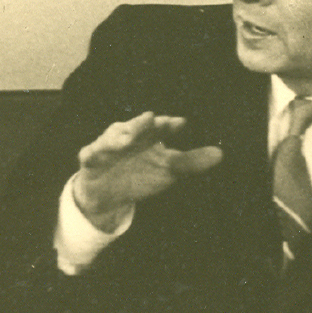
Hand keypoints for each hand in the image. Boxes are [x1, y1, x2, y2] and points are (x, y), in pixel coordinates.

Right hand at [73, 112, 222, 230]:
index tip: (180, 123)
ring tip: (128, 137)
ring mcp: (108, 146)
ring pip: (112, 138)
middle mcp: (127, 136)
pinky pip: (92, 154)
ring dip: (119, 137)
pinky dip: (95, 152)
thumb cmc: (141, 174)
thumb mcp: (168, 170)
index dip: (168, 125)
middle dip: (142, 124)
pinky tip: (99, 152)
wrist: (108, 193)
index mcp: (148, 135)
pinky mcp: (91, 158)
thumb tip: (220, 153)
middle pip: (135, 128)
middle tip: (151, 119)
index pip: (160, 127)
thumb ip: (191, 161)